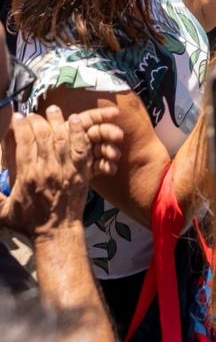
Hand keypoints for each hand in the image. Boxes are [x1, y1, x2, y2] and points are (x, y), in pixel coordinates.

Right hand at [0, 104, 122, 236]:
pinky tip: (75, 119)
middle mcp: (47, 168)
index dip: (20, 126)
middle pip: (42, 135)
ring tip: (53, 110)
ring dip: (57, 119)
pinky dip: (78, 131)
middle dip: (37, 120)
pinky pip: (81, 146)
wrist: (57, 232)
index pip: (24, 142)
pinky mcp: (82, 170)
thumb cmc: (30, 222)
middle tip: (34, 115)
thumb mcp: (4, 212)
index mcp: (28, 176)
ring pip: (62, 136)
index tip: (18, 117)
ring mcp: (66, 168)